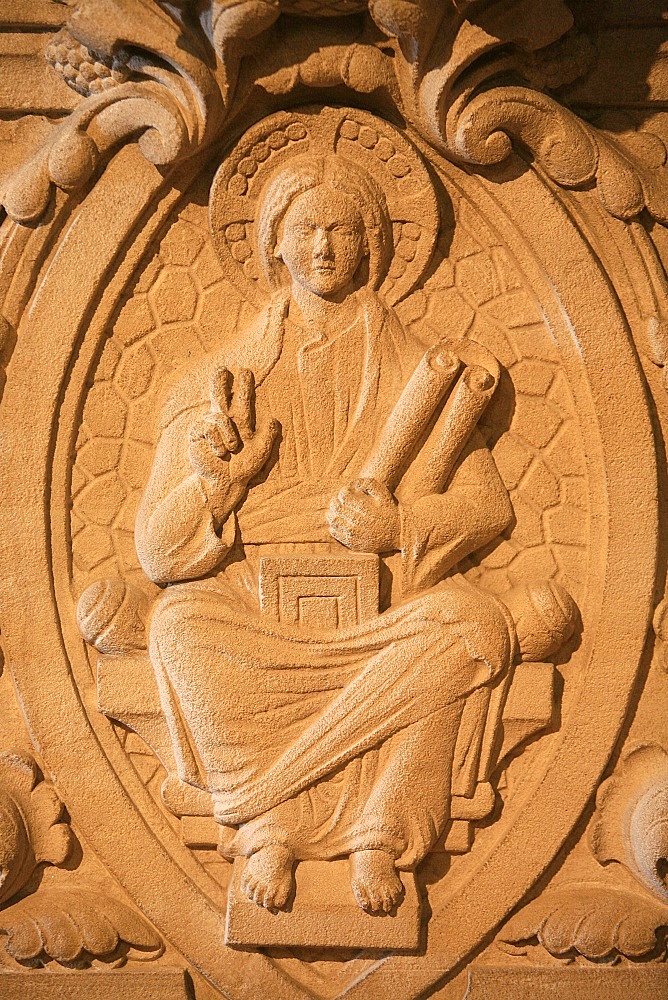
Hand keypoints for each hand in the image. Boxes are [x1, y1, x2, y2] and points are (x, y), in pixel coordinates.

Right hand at [189, 367, 278, 522]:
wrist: (225, 483)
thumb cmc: (244, 468)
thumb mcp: (261, 451)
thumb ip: (269, 436)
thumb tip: (274, 419)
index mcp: (240, 419)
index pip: (240, 397)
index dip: (242, 384)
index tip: (245, 371)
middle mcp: (223, 418)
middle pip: (219, 392)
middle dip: (220, 380)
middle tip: (223, 369)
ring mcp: (209, 424)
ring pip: (219, 415)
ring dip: (229, 435)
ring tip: (232, 450)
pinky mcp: (197, 433)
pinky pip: (209, 428)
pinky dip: (218, 441)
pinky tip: (220, 453)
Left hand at [327, 478, 400, 552]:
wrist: (398, 534)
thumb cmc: (389, 511)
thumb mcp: (384, 495)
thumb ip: (369, 484)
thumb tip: (354, 482)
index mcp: (365, 508)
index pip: (343, 496)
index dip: (343, 491)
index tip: (347, 492)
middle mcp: (358, 521)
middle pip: (336, 507)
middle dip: (335, 501)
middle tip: (338, 500)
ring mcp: (354, 533)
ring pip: (333, 520)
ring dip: (332, 513)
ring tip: (336, 510)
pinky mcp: (352, 543)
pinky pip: (335, 533)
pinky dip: (333, 525)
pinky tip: (340, 522)